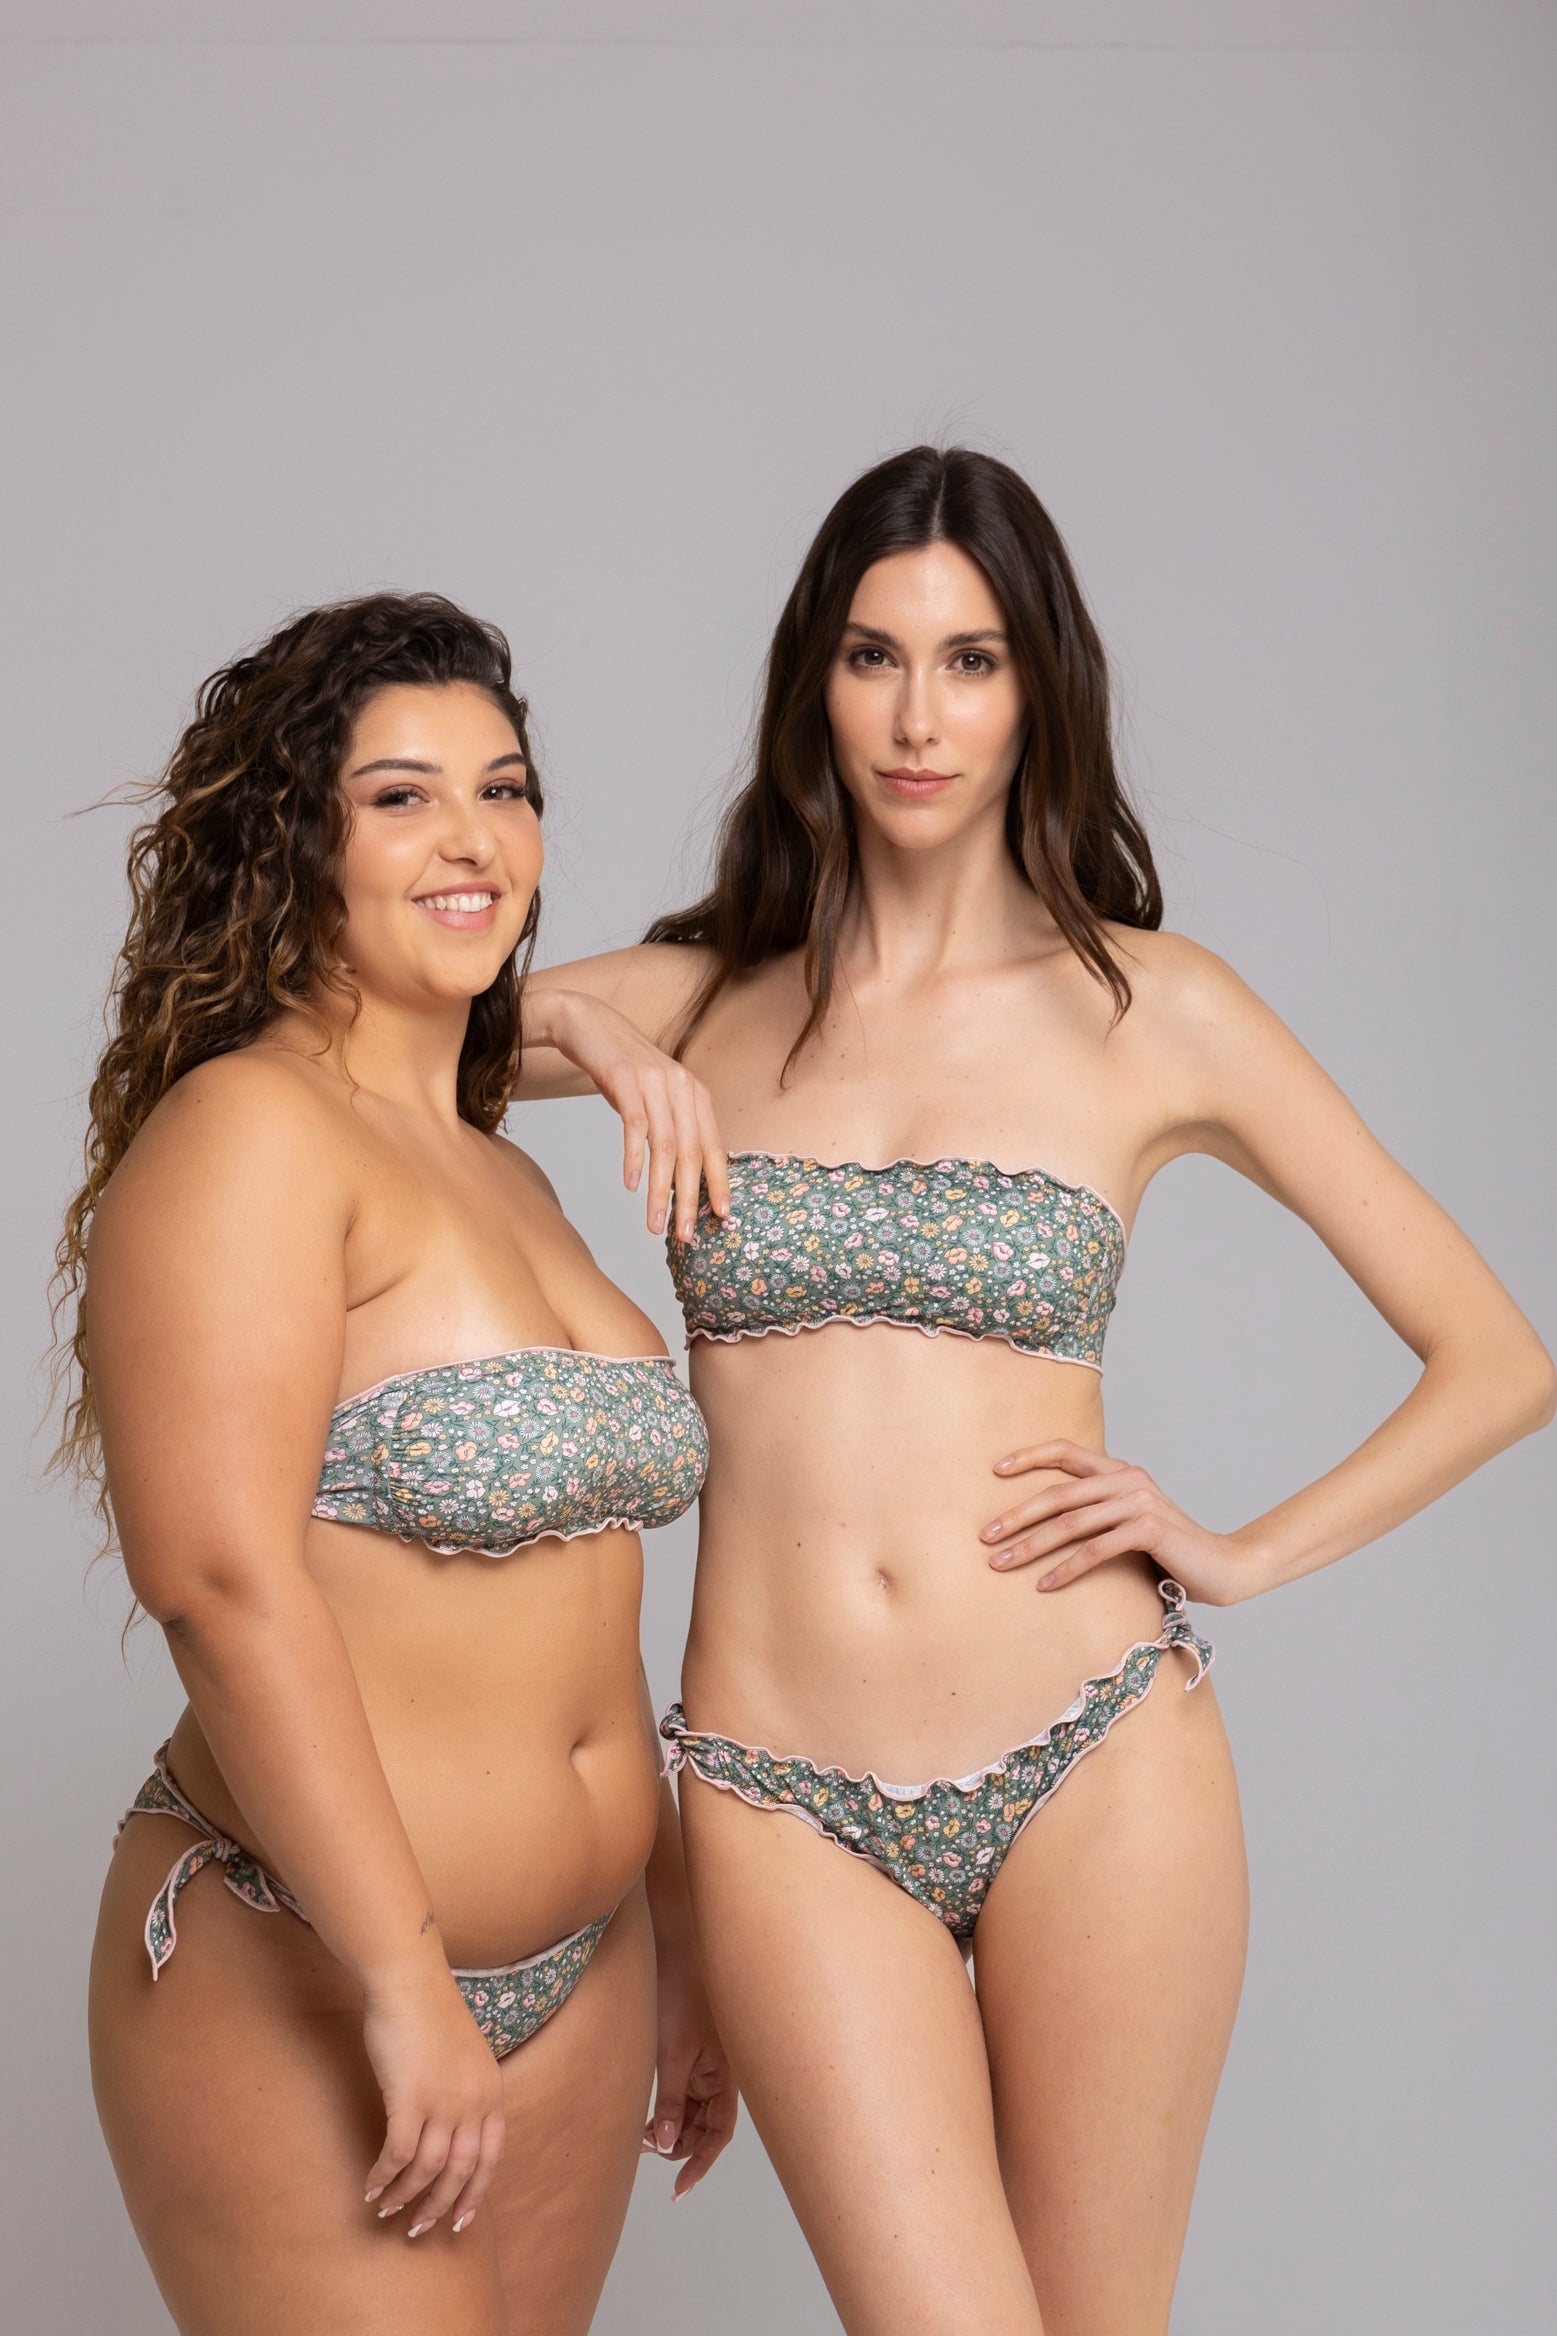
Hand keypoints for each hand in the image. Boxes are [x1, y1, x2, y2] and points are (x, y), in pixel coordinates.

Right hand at [361, 1961, 505, 2239]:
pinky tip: (371, 2186)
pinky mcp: (410, 2098)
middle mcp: (474, 2100)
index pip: (491, 2156)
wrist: (409, 1981)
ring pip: (427, 2169)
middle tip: (418, 2228)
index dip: (475, 2192)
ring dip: (406, 2195)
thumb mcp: (465, 2055)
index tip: (460, 2219)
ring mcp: (444, 2100)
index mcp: (492, 2090)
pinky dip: (384, 2176)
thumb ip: (466, 2091)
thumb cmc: (429, 2013)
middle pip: (462, 2171)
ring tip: (386, 2209)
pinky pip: (397, 2154)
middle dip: (440, 2205)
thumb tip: (452, 2131)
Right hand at [545, 991, 729, 1241]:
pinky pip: (634, 1126)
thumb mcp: (656, 1096)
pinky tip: (630, 1184)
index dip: (719, 1183)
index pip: (714, 1146)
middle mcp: (683, 1087)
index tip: (722, 1217)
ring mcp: (655, 1082)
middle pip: (692, 1153)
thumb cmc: (622, 1068)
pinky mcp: (626, 1079)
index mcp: (696, 1094)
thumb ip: (672, 1126)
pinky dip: (633, 1159)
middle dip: (689, 1199)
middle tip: (685, 1235)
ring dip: (660, 1191)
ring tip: (654, 1224)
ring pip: (666, 1146)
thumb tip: (684, 1175)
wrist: (588, 1023)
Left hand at [641, 1948, 737, 2200]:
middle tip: (648, 2151)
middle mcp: (722, 2076)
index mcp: (726, 2078)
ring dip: (674, 2129)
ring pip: (695, 2113)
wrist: (679, 1951)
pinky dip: (671, 2109)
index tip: (679, 2189)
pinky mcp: (695, 2056)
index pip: (719, 2134)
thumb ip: (672, 2101)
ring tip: (644, 2137)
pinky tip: (650, 2117)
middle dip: (681, 2146)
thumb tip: (667, 2145)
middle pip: (706, 2127)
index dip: (701, 2164)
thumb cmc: (681, 1998)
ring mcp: (709, 2067)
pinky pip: (688, 2094)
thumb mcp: (672, 2054)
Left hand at [982, 1439, 1258, 1607]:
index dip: (1030, 1456)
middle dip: (1017, 1514)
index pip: (1068, 1452)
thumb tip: (1045, 1525)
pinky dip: (1066, 1568)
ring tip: (1001, 1564)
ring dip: (1031, 1546)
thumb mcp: (1128, 1524)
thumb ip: (1097, 1515)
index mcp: (1121, 1471)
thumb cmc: (1169, 1552)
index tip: (995, 1470)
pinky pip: (1095, 1549)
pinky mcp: (1149, 1530)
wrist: (1223, 1568)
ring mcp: (1139, 1502)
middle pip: (1059, 1492)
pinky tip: (1044, 1584)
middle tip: (984, 1535)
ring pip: (1071, 1523)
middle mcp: (1128, 1479)